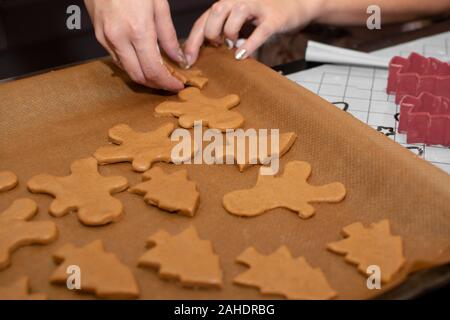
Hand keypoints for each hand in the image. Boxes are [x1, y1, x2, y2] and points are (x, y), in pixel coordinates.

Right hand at [84, 0, 183, 90]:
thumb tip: (178, 56)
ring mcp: (106, 38)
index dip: (167, 83)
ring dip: (144, 77)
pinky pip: (117, 59)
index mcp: (137, 30)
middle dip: (156, 85)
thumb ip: (168, 35)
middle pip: (139, 76)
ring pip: (127, 70)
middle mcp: (119, 38)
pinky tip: (143, 62)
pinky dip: (132, 66)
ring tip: (160, 75)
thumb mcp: (159, 4)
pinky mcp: (99, 36)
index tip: (178, 86)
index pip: (154, 70)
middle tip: (170, 83)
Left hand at [184, 0, 319, 64]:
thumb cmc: (264, 15)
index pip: (203, 19)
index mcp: (228, 3)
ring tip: (233, 45)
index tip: (187, 60)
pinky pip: (259, 32)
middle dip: (211, 34)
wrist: (297, 4)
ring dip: (229, 34)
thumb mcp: (240, 20)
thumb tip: (204, 51)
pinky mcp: (274, 18)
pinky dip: (248, 45)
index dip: (193, 40)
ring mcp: (258, 7)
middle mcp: (240, 0)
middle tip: (218, 45)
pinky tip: (241, 55)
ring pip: (235, 16)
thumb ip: (223, 30)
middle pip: (215, 12)